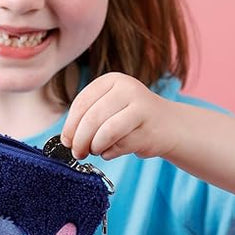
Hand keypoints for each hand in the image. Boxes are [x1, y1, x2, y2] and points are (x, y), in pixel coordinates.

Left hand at [61, 72, 177, 160]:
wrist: (167, 126)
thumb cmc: (128, 120)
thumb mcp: (106, 109)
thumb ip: (86, 119)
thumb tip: (66, 140)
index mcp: (111, 80)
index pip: (81, 103)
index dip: (70, 126)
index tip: (66, 141)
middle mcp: (127, 88)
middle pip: (91, 119)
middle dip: (80, 141)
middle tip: (78, 153)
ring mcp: (141, 107)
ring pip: (105, 133)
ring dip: (95, 148)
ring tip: (95, 151)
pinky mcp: (149, 128)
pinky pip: (120, 146)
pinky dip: (110, 153)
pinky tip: (112, 151)